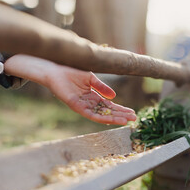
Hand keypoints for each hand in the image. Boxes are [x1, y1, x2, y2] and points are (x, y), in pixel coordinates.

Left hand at [4, 55, 136, 124]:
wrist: (55, 68)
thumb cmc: (70, 70)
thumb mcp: (91, 78)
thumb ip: (101, 87)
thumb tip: (114, 96)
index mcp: (93, 96)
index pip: (109, 105)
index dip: (121, 109)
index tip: (132, 112)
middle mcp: (89, 103)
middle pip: (108, 111)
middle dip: (121, 115)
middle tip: (134, 119)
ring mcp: (83, 106)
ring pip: (101, 115)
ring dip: (114, 119)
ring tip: (127, 121)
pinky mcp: (76, 106)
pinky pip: (91, 115)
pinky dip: (102, 118)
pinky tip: (112, 120)